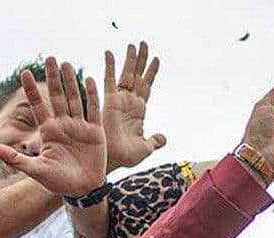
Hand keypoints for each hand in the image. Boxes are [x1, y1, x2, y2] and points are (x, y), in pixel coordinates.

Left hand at [0, 58, 107, 197]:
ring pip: (74, 99)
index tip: (23, 73)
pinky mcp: (95, 131)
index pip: (37, 106)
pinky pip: (93, 109)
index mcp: (48, 131)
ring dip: (70, 82)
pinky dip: (91, 95)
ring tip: (65, 63)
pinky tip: (88, 79)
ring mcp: (79, 127)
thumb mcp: (35, 171)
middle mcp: (63, 125)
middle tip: (50, 58)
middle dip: (53, 78)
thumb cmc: (58, 182)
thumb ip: (16, 159)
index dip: (31, 90)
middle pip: (57, 96)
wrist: (83, 190)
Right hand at [103, 42, 165, 171]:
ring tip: (134, 44)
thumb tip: (163, 138)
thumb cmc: (126, 156)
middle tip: (144, 43)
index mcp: (139, 110)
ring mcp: (120, 100)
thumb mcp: (146, 148)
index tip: (157, 58)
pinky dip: (109, 66)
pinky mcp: (110, 100)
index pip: (147, 86)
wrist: (113, 159)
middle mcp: (130, 102)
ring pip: (127, 74)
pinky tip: (109, 53)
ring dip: (131, 59)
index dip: (151, 72)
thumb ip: (154, 141)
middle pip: (138, 75)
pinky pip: (110, 80)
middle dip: (142, 59)